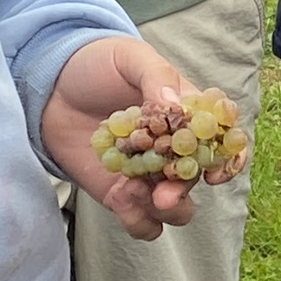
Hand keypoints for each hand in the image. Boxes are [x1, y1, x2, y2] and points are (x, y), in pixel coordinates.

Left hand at [43, 34, 207, 239]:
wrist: (51, 86)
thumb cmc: (97, 64)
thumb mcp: (130, 58)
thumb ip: (155, 77)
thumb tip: (173, 105)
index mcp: (188, 115)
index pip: (224, 141)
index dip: (229, 161)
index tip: (215, 174)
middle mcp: (174, 150)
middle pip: (197, 180)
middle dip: (184, 190)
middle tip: (163, 195)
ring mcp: (150, 175)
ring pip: (177, 210)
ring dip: (163, 209)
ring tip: (132, 190)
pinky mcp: (122, 195)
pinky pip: (143, 223)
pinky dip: (137, 219)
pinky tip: (119, 197)